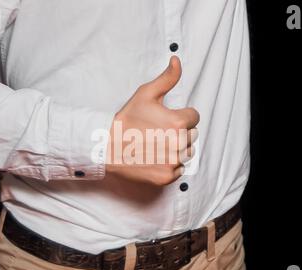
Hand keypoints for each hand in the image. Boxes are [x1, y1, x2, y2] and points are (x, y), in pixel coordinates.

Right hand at [106, 56, 199, 185]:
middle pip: (192, 135)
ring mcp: (173, 162)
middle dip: (180, 132)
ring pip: (187, 153)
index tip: (165, 118)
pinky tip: (154, 157)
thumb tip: (177, 60)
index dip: (181, 115)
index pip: (194, 117)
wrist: (107, 147)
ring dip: (177, 149)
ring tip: (156, 144)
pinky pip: (179, 170)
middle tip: (158, 131)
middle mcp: (179, 144)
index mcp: (178, 123)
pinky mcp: (166, 177)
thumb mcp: (145, 94)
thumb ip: (167, 78)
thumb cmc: (126, 120)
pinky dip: (170, 164)